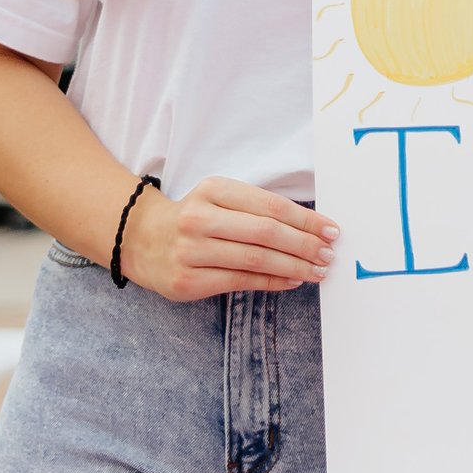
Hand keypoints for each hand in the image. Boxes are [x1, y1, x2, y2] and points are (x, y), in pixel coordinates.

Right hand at [121, 178, 334, 300]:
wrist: (142, 240)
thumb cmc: (195, 217)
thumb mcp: (220, 198)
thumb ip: (258, 208)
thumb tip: (311, 227)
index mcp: (213, 189)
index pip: (270, 205)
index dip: (306, 220)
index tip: (331, 230)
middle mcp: (199, 218)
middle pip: (266, 233)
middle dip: (304, 245)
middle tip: (328, 254)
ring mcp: (190, 251)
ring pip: (255, 260)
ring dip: (293, 267)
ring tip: (317, 270)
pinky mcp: (186, 281)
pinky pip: (240, 282)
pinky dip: (272, 282)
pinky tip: (292, 281)